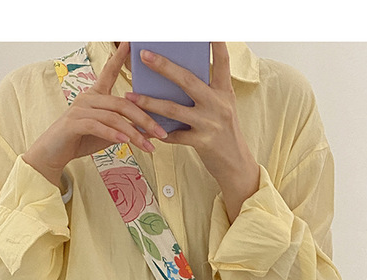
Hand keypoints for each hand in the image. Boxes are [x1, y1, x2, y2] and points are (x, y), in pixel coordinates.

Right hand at [22, 42, 169, 187]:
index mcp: (95, 96)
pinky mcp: (74, 123)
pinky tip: (125, 142)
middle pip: (122, 103)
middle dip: (145, 119)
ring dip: (133, 133)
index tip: (129, 44)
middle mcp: (88, 98)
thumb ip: (126, 128)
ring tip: (147, 146)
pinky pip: (98, 126)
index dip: (119, 58)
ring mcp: (80, 109)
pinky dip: (113, 135)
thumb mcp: (108, 134)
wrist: (54, 153)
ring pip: (113, 117)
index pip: (108, 73)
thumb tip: (151, 130)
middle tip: (161, 132)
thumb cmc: (81, 140)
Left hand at [125, 43, 259, 196]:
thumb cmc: (225, 132)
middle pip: (188, 81)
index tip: (208, 29)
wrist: (236, 164)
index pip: (222, 62)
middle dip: (164, 67)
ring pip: (174, 109)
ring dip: (149, 102)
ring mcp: (210, 124)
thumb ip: (206, 92)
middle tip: (145, 55)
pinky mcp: (202, 142)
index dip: (216, 44)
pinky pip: (173, 135)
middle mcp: (218, 104)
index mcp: (224, 92)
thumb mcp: (223, 107)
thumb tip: (176, 77)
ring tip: (130, 96)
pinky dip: (155, 132)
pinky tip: (140, 128)